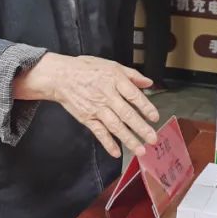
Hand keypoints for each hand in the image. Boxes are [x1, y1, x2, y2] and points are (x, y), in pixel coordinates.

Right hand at [15, 53, 159, 157]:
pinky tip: (117, 152)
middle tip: (153, 139)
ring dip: (128, 139)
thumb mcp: (111, 65)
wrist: (61, 77)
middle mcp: (107, 95)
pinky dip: (108, 143)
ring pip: (115, 126)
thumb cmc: (87, 69)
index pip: (133, 95)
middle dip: (141, 128)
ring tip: (140, 149)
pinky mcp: (87, 118)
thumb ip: (132, 75)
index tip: (155, 117)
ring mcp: (96, 108)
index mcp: (115, 80)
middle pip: (126, 114)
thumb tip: (149, 82)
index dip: (146, 107)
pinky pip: (99, 132)